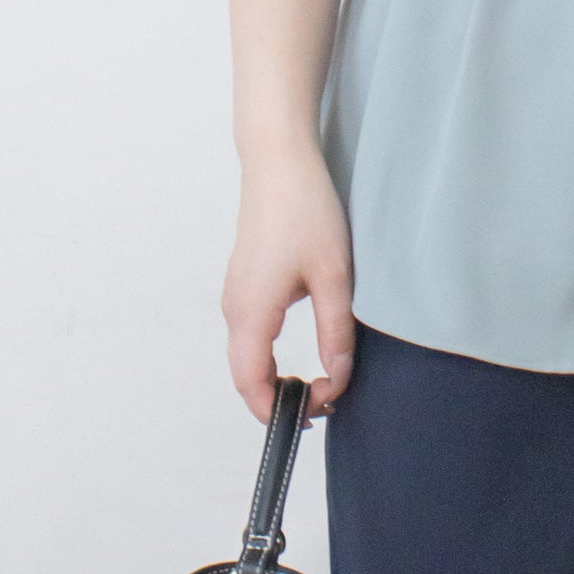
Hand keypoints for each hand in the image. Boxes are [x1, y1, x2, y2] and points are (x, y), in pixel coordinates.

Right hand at [222, 144, 355, 424]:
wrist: (279, 161)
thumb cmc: (305, 209)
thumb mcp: (334, 274)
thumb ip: (336, 331)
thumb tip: (339, 378)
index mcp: (251, 312)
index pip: (253, 386)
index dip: (281, 412)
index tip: (321, 410)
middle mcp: (234, 308)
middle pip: (245, 377)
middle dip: (281, 400)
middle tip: (328, 400)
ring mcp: (235, 295)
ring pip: (246, 357)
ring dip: (275, 377)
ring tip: (323, 379)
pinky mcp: (243, 283)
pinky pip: (248, 335)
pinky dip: (269, 356)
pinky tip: (303, 351)